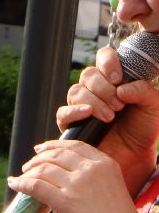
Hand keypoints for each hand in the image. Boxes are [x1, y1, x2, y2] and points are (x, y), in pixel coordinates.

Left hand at [9, 138, 148, 212]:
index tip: (40, 150)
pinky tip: (13, 184)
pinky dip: (21, 183)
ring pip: (44, 170)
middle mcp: (92, 169)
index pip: (74, 146)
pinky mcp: (65, 202)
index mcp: (105, 163)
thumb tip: (66, 180)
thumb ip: (93, 179)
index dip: (53, 146)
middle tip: (27, 166)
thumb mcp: (110, 188)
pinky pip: (35, 186)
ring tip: (21, 177)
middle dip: (38, 159)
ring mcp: (78, 184)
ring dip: (28, 172)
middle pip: (56, 155)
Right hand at [59, 43, 158, 181]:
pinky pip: (63, 113)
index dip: (108, 63)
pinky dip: (74, 111)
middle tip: (119, 105)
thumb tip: (121, 88)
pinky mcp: (71, 126)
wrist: (135, 156)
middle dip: (103, 88)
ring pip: (75, 91)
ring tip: (110, 116)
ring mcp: (81, 107)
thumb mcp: (154, 105)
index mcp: (114, 79)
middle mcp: (95, 90)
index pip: (103, 57)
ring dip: (94, 101)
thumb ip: (143, 90)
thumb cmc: (144, 129)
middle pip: (87, 75)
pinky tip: (88, 114)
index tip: (118, 78)